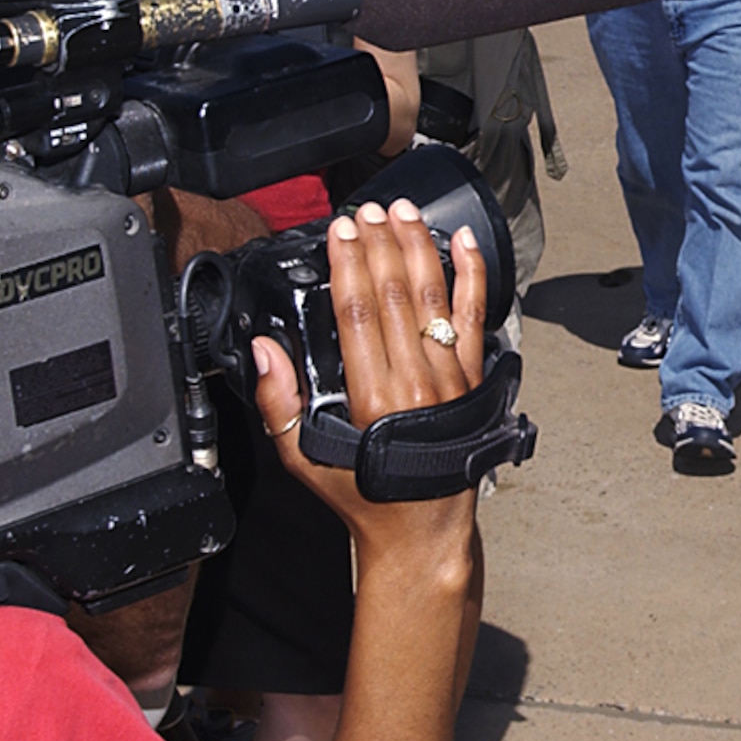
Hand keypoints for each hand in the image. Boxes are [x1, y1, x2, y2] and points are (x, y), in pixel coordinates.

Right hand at [251, 201, 487, 547]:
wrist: (422, 530)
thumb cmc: (366, 496)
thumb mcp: (304, 459)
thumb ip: (280, 402)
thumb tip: (265, 351)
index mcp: (373, 397)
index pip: (357, 312)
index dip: (348, 264)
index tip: (340, 231)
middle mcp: (416, 382)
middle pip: (394, 294)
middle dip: (379, 244)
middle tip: (366, 210)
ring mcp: (450, 378)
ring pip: (434, 297)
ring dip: (418, 248)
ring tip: (403, 212)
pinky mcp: (474, 378)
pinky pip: (476, 317)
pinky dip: (473, 276)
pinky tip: (465, 242)